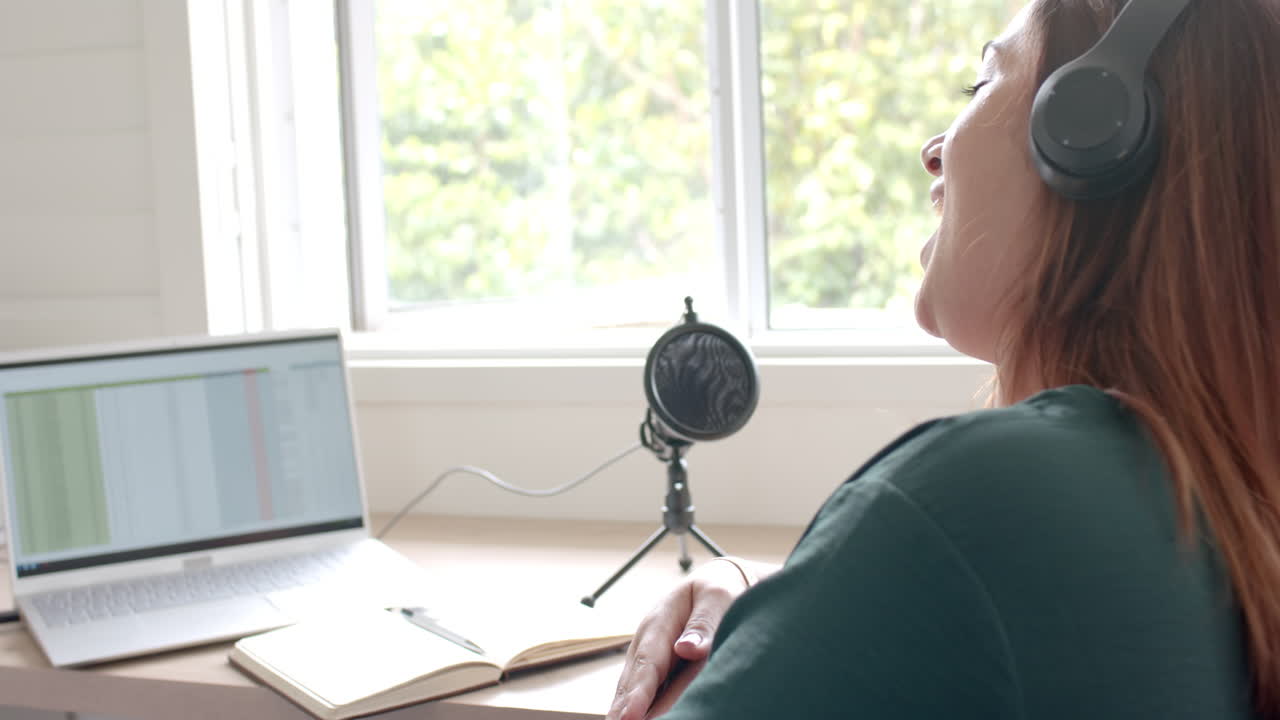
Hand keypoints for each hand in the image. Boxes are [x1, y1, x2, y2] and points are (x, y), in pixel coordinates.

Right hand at [606, 558, 756, 719]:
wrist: (713, 586)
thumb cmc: (716, 591)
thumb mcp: (716, 598)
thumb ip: (703, 624)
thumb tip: (686, 648)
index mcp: (659, 623)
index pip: (647, 663)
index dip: (637, 693)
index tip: (629, 716)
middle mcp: (647, 643)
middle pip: (632, 682)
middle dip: (623, 709)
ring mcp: (648, 658)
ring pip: (632, 689)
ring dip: (625, 710)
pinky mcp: (656, 670)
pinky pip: (643, 692)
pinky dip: (637, 707)